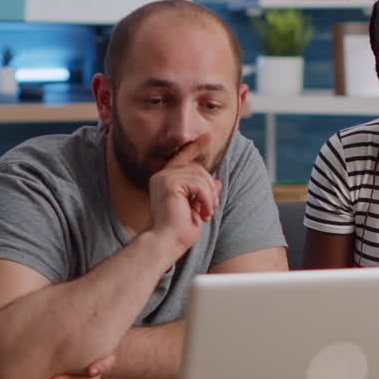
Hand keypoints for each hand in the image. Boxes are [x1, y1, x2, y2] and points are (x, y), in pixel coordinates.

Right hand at [146, 139, 222, 256]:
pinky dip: (206, 198)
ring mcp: (164, 178)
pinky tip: (204, 213)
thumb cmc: (178, 231)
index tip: (208, 136)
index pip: (182, 158)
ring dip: (209, 196)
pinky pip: (198, 183)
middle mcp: (162, 176)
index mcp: (165, 181)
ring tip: (207, 213)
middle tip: (211, 208)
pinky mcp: (169, 184)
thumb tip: (217, 181)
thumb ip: (203, 192)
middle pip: (197, 168)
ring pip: (200, 176)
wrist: (166, 243)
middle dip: (210, 187)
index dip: (195, 147)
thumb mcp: (196, 208)